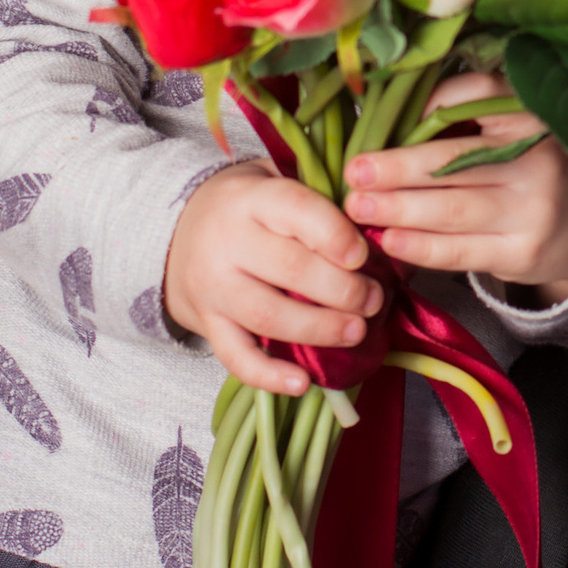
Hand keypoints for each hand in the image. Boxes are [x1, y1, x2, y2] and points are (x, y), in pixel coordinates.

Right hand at [163, 161, 383, 395]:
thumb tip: (390, 238)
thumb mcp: (279, 184)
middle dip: (342, 289)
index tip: (365, 256)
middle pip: (290, 268)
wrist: (177, 232)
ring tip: (357, 332)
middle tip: (374, 299)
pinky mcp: (207, 324)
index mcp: (252, 198)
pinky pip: (236, 356)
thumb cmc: (250, 208)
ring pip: (267, 315)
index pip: (297, 211)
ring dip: (319, 329)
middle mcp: (227, 240)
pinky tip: (303, 383)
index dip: (336, 235)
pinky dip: (269, 375)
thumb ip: (327, 204)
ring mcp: (213, 286)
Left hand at [344, 74, 567, 301]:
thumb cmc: (525, 169)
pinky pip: (461, 251)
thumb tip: (387, 116)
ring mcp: (533, 210)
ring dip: (400, 208)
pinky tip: (390, 240)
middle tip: (355, 173)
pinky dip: (420, 246)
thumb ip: (463, 117)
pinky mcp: (522, 252)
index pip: (479, 96)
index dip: (433, 103)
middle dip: (398, 168)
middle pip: (457, 160)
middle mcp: (537, 160)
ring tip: (358, 207)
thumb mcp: (511, 130)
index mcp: (531, 116)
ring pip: (454, 208)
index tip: (389, 116)